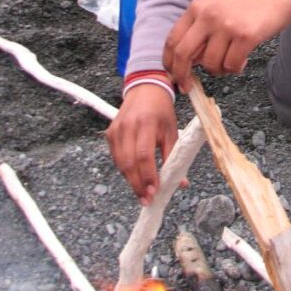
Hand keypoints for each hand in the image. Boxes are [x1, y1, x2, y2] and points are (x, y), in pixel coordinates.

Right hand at [105, 83, 178, 203]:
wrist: (145, 90)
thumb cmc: (162, 111)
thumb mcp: (172, 130)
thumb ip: (174, 156)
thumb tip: (181, 182)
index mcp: (147, 123)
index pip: (144, 154)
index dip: (148, 175)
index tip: (154, 191)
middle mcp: (128, 126)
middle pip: (129, 162)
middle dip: (138, 184)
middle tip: (147, 200)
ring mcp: (116, 130)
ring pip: (120, 162)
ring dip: (131, 181)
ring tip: (142, 194)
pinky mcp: (110, 133)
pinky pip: (116, 157)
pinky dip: (125, 170)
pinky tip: (135, 177)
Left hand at [164, 0, 290, 90]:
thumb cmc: (248, 2)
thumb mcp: (215, 8)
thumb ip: (200, 29)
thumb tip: (188, 61)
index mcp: (197, 8)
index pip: (172, 40)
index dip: (169, 62)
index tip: (173, 75)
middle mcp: (208, 16)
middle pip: (184, 54)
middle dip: (182, 75)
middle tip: (188, 87)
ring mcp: (226, 26)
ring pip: (210, 63)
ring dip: (218, 70)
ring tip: (229, 61)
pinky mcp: (245, 36)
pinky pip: (231, 64)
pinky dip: (235, 68)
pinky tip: (242, 59)